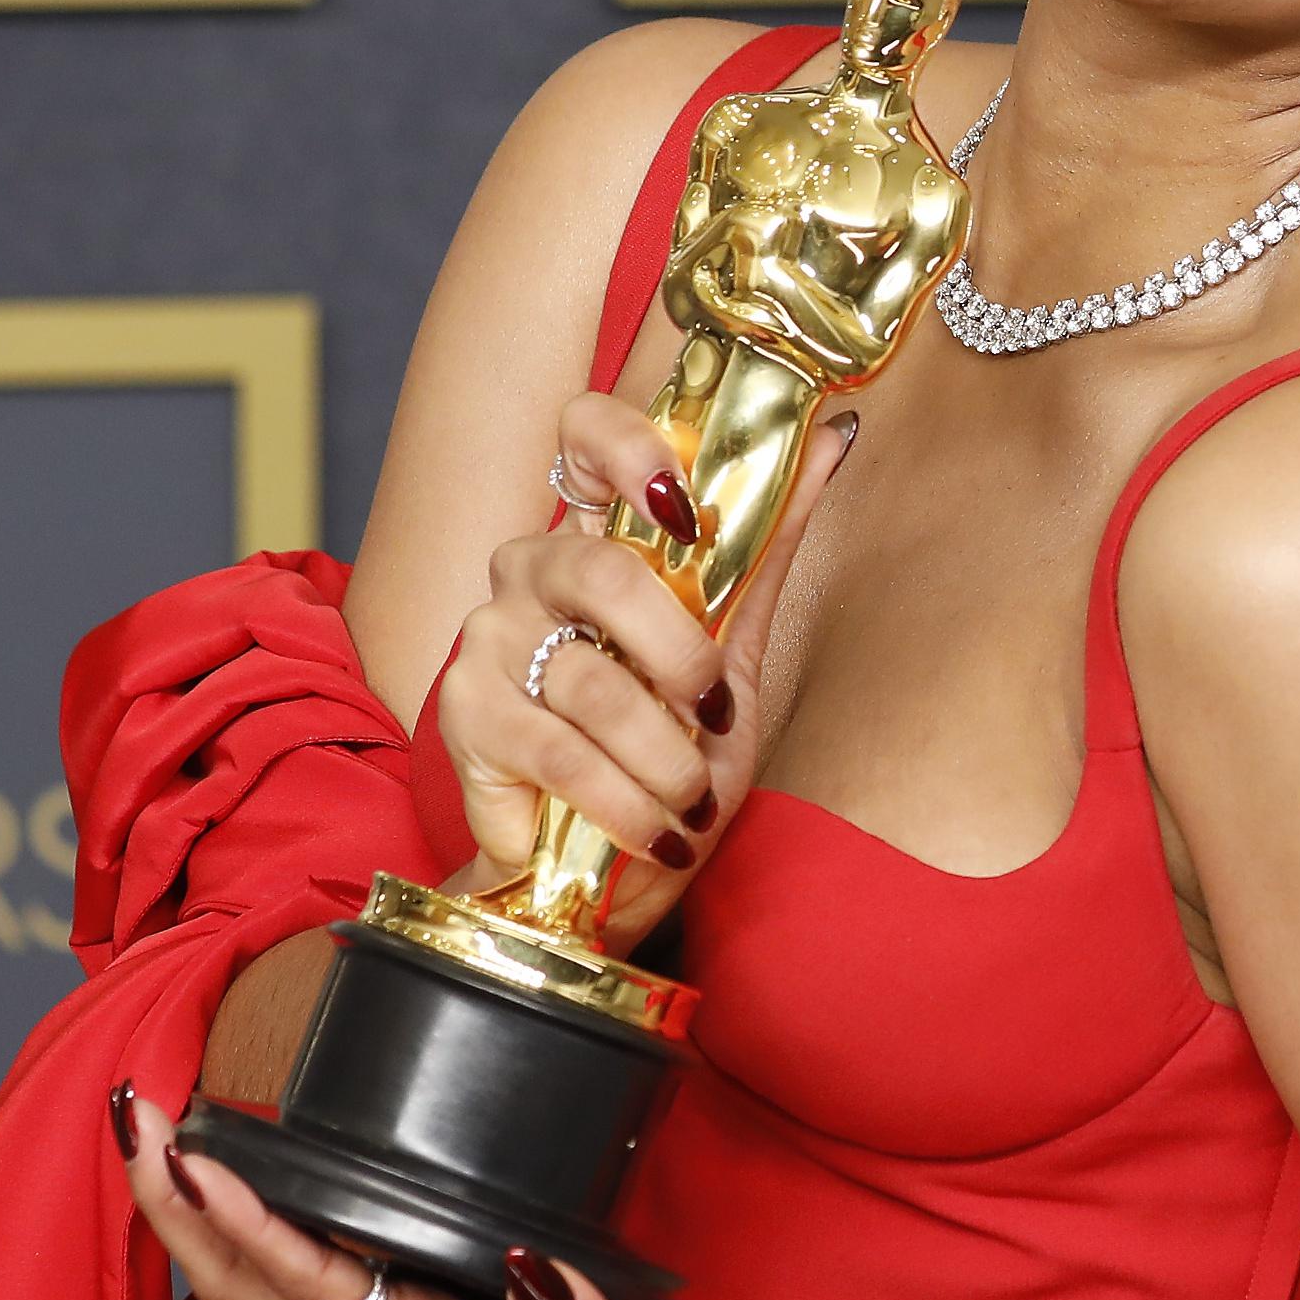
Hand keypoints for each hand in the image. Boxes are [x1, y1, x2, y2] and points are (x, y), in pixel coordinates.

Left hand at [116, 1087, 767, 1299]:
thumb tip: (536, 1280)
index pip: (321, 1286)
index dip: (254, 1227)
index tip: (199, 1161)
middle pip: (252, 1290)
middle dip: (183, 1211)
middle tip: (134, 1116)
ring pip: (264, 1283)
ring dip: (198, 1216)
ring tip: (156, 1132)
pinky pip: (307, 1269)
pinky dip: (252, 1220)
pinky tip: (241, 1179)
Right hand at [447, 393, 859, 944]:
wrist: (605, 864)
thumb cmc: (670, 746)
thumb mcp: (733, 647)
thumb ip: (768, 545)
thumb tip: (833, 438)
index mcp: (594, 537)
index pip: (584, 435)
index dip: (631, 450)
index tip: (685, 508)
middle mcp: (529, 570)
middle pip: (602, 574)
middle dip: (680, 657)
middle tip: (713, 714)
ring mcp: (488, 639)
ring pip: (593, 684)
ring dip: (664, 759)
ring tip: (692, 801)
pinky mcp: (466, 717)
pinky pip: (562, 755)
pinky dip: (625, 803)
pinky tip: (654, 831)